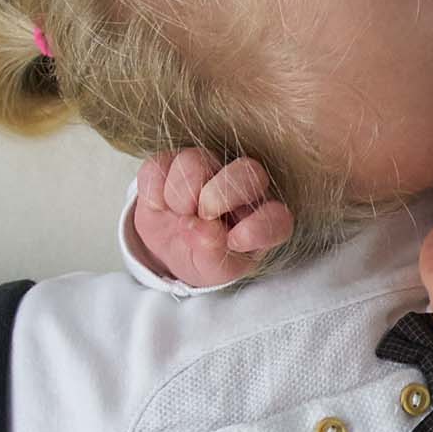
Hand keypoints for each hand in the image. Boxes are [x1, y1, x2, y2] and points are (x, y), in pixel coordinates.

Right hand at [129, 149, 292, 287]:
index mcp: (262, 217)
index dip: (260, 226)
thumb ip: (215, 257)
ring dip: (182, 194)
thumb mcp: (214, 270)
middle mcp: (240, 185)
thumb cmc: (205, 256)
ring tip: (180, 213)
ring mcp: (206, 167)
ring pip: (196, 161)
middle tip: (203, 217)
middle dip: (222, 195)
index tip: (236, 240)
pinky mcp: (170, 162)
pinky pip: (160, 165)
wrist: (170, 248)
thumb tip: (204, 232)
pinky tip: (159, 206)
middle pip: (248, 171)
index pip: (278, 217)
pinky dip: (154, 191)